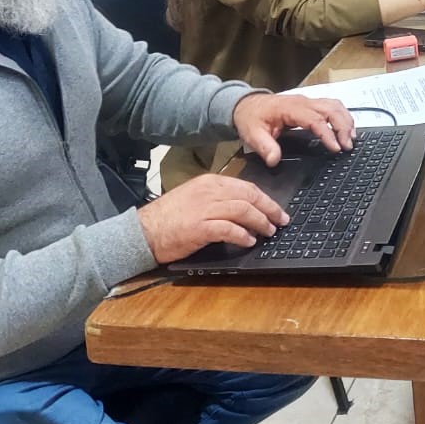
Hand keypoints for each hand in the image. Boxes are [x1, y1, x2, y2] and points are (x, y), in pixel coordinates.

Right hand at [137, 175, 287, 261]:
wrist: (143, 231)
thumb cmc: (168, 218)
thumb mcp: (194, 198)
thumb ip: (217, 199)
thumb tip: (244, 208)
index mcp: (209, 182)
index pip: (245, 186)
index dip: (265, 198)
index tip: (276, 209)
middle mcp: (209, 192)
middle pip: (249, 196)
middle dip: (270, 208)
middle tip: (282, 220)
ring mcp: (205, 208)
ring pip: (243, 210)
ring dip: (261, 222)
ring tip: (269, 231)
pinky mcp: (200, 227)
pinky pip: (230, 229)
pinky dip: (243, 235)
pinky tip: (249, 241)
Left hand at [231, 92, 354, 165]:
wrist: (247, 104)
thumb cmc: (251, 118)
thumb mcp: (252, 134)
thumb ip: (265, 147)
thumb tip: (274, 160)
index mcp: (289, 109)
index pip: (315, 119)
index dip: (327, 133)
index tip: (335, 147)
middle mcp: (302, 102)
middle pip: (330, 109)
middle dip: (343, 127)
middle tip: (348, 146)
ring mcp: (308, 101)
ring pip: (335, 105)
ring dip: (346, 120)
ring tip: (351, 139)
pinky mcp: (311, 104)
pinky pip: (332, 106)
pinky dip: (342, 116)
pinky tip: (346, 129)